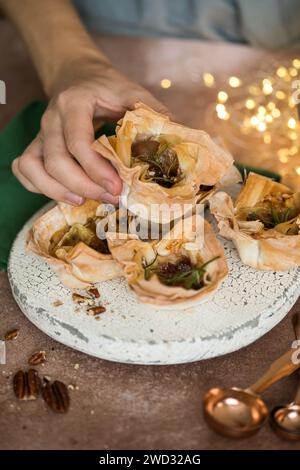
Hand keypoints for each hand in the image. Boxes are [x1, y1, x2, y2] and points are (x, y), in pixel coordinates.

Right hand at [12, 58, 168, 204]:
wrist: (78, 74)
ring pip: (32, 166)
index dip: (96, 169)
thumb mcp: (132, 92)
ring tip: (83, 201)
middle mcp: (51, 119)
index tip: (116, 187)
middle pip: (54, 160)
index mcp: (74, 103)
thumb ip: (153, 113)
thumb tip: (178, 140)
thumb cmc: (107, 86)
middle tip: (109, 198)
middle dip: (82, 186)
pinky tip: (63, 193)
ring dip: (56, 190)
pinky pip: (24, 169)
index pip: (77, 142)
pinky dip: (38, 186)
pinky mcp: (36, 144)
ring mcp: (40, 133)